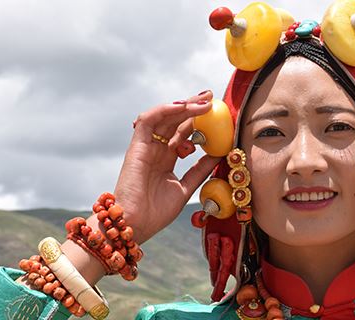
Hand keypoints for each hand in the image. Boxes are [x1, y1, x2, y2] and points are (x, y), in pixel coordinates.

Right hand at [114, 90, 219, 242]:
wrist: (136, 225)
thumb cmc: (156, 212)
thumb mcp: (185, 187)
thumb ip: (199, 170)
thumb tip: (219, 154)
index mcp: (166, 159)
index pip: (183, 133)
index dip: (199, 121)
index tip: (217, 113)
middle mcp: (156, 150)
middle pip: (175, 121)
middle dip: (193, 107)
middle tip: (211, 96)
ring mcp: (146, 147)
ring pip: (164, 117)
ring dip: (183, 106)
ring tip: (203, 101)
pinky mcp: (136, 147)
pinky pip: (147, 121)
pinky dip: (163, 110)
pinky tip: (181, 107)